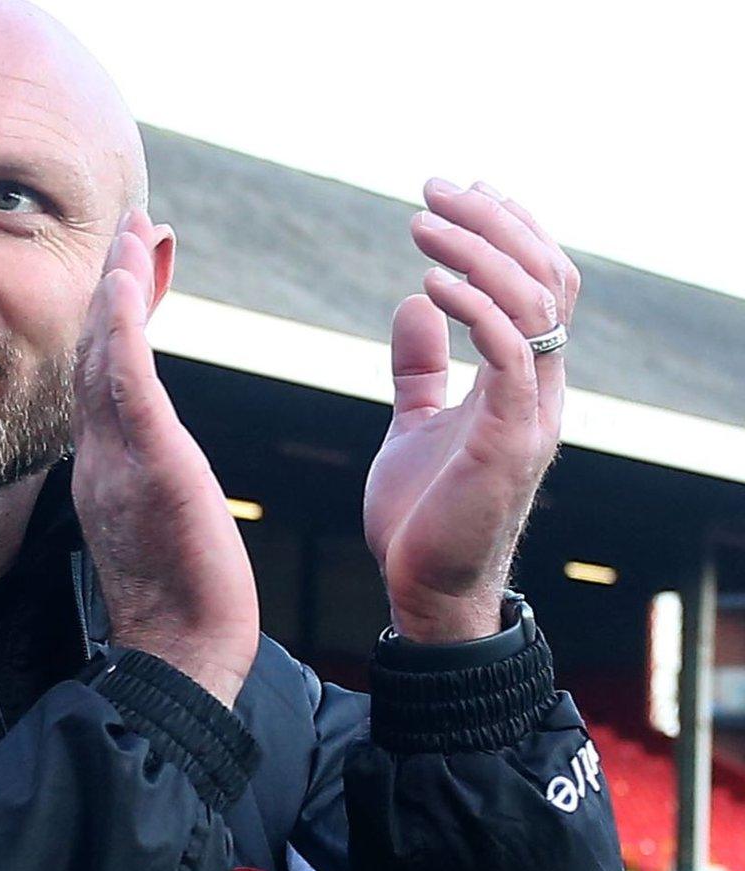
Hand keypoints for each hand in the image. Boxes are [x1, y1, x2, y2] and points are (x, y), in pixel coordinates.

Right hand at [72, 209, 258, 706]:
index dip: (116, 315)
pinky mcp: (148, 469)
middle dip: (113, 283)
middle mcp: (101, 454)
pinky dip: (121, 332)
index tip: (134, 264)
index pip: (108, 374)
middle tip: (131, 221)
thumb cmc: (182, 603)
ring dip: (117, 288)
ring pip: (106, 356)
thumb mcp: (161, 526)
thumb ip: (150, 484)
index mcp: (108, 465)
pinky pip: (127, 388)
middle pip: (98, 351)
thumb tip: (151, 465)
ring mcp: (117, 459)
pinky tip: (124, 287)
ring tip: (132, 231)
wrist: (180, 656)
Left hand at [365, 179, 576, 642]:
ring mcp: (532, 415)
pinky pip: (507, 356)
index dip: (512, 229)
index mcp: (525, 382)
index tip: (462, 188)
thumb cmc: (421, 516)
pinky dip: (473, 310)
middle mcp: (543, 390)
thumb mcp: (414, 422)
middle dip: (494, 223)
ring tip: (423, 222)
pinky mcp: (508, 442)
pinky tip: (430, 284)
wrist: (423, 593)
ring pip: (533, 306)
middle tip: (435, 187)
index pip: (542, 283)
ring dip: (479, 253)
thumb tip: (415, 302)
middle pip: (546, 279)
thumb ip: (420, 368)